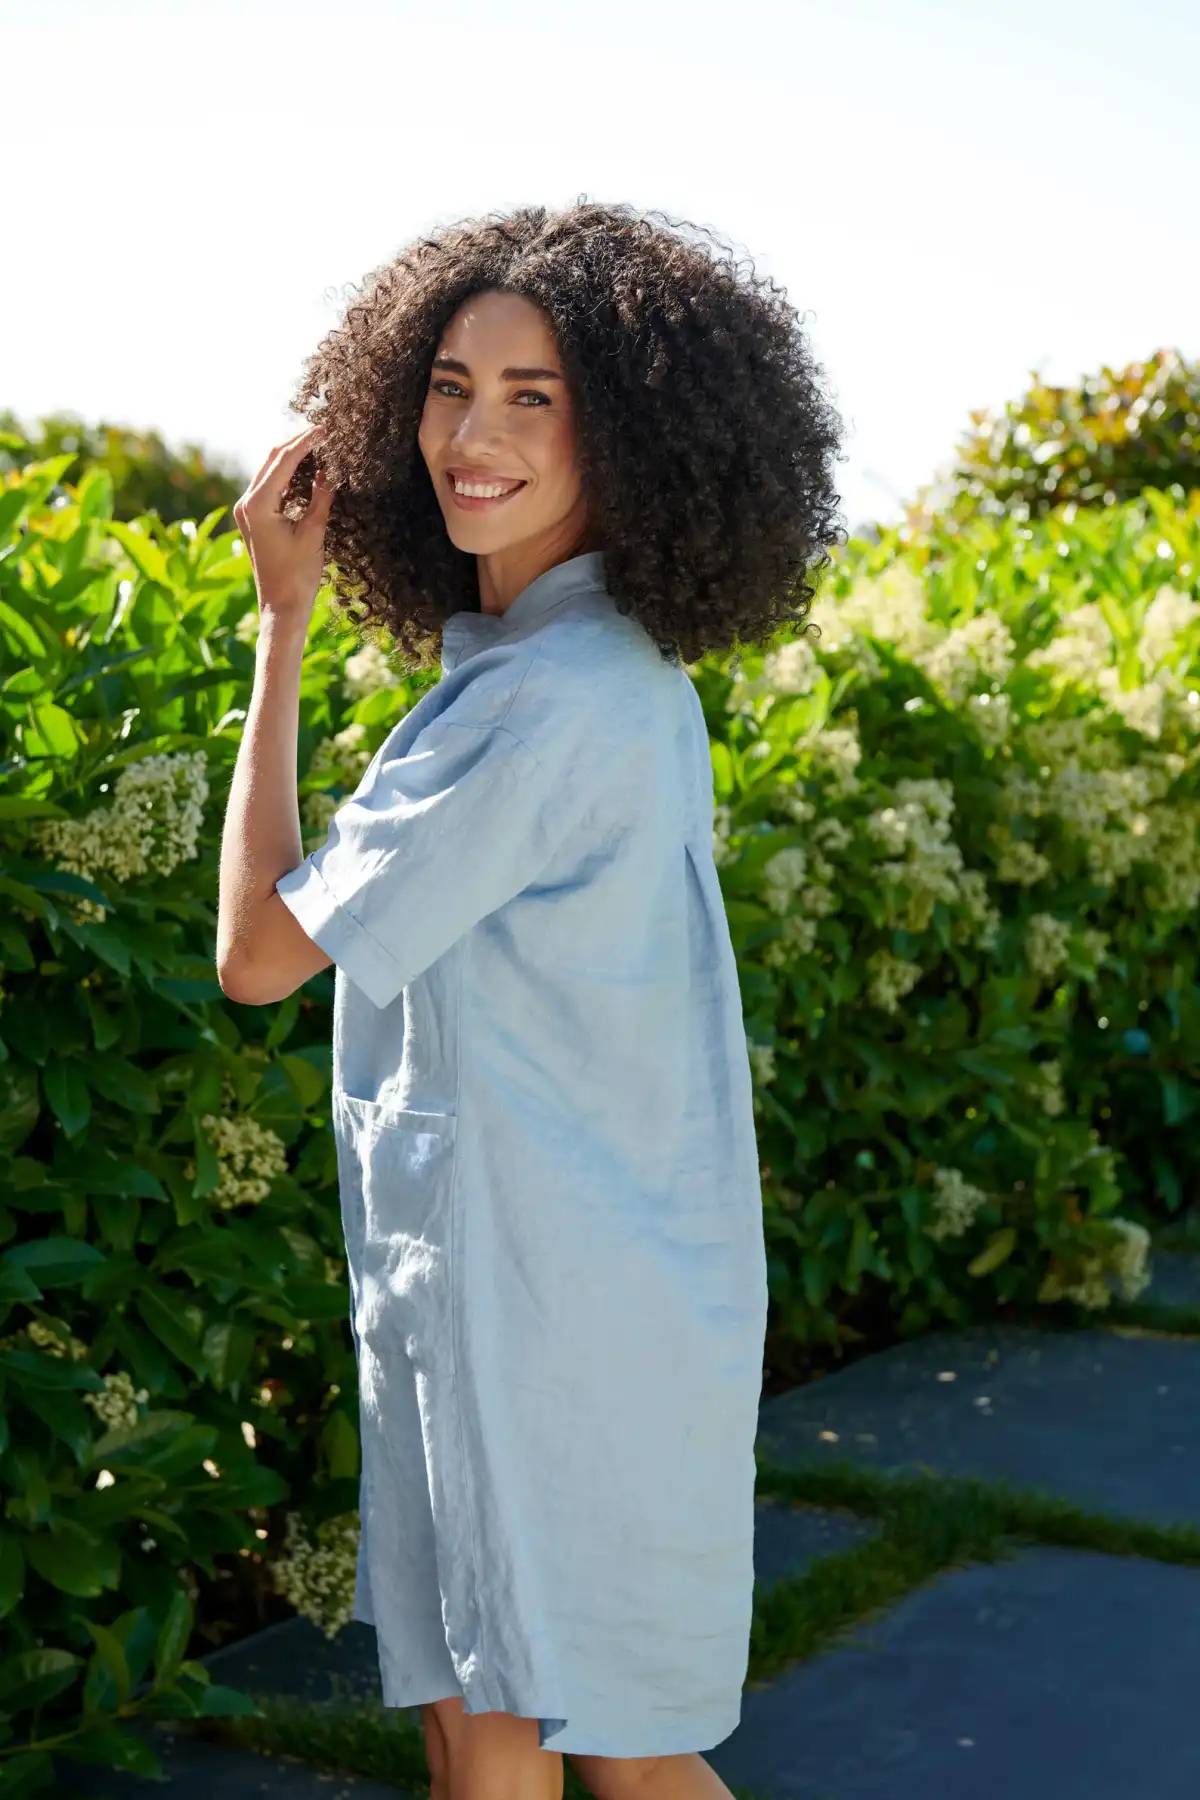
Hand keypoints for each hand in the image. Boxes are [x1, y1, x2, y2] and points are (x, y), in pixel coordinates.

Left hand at [233, 422, 336, 622]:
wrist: (281, 607)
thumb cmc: (298, 576)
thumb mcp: (314, 532)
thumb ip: (320, 496)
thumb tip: (329, 469)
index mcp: (257, 505)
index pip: (283, 461)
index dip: (305, 442)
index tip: (325, 429)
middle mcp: (246, 503)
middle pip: (271, 460)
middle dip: (296, 444)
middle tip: (322, 433)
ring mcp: (246, 510)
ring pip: (269, 470)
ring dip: (291, 457)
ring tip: (317, 447)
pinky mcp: (252, 518)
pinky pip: (269, 486)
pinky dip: (287, 475)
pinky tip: (306, 470)